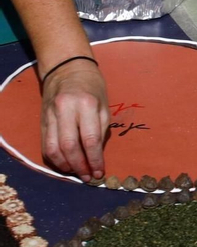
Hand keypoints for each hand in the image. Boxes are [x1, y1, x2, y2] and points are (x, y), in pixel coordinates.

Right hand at [41, 58, 107, 179]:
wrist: (66, 69)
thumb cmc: (92, 87)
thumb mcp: (104, 105)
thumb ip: (100, 129)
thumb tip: (97, 156)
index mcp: (86, 105)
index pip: (90, 139)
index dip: (94, 159)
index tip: (100, 172)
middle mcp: (65, 110)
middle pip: (69, 147)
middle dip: (80, 166)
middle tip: (88, 177)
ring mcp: (50, 116)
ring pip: (54, 148)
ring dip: (65, 166)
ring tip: (77, 173)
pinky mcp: (42, 121)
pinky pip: (46, 144)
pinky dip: (54, 159)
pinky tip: (65, 165)